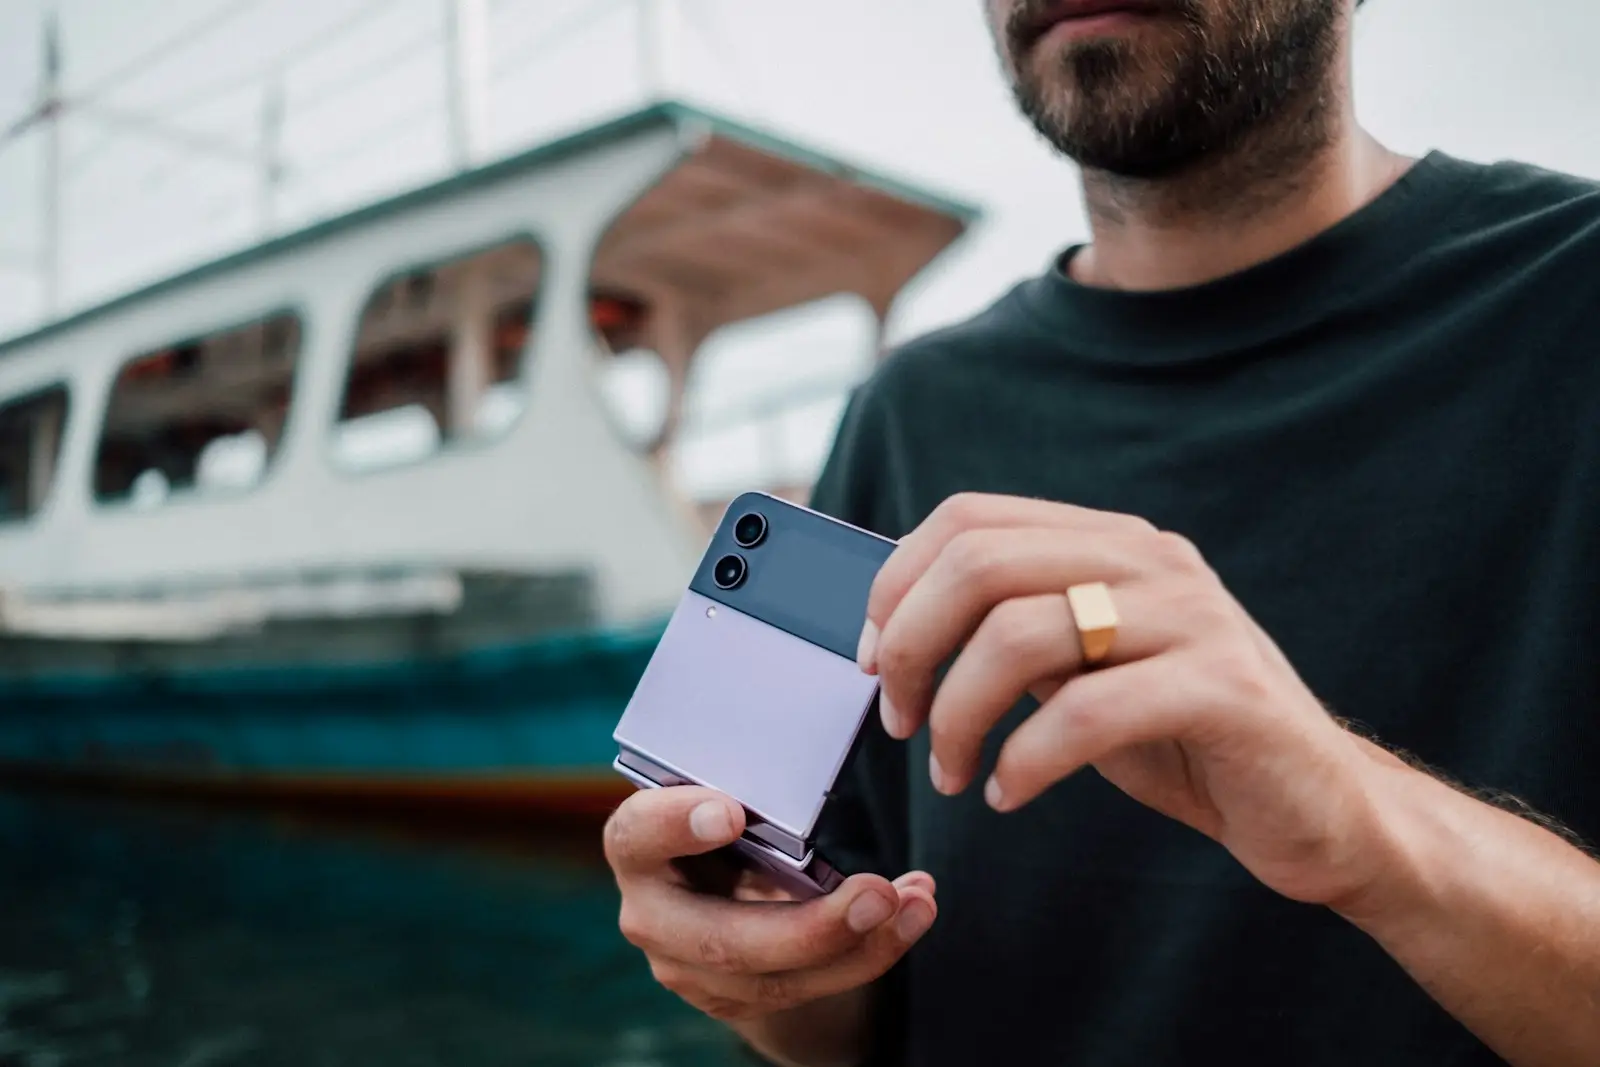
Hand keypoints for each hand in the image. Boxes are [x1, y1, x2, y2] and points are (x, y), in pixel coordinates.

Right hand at [604, 785, 936, 1022]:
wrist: (721, 882)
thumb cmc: (727, 810)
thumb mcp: (726, 788)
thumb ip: (748, 781)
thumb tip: (811, 738)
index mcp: (637, 843)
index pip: (639, 835)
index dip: (678, 825)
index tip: (732, 812)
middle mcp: (651, 913)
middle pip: (720, 940)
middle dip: (809, 928)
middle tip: (876, 893)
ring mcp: (688, 967)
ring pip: (774, 980)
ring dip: (860, 946)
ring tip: (915, 903)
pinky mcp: (731, 998)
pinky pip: (806, 990)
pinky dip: (869, 953)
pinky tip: (912, 915)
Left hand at [858, 493, 1391, 909]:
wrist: (1319, 809)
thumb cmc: (1183, 740)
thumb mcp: (1084, 671)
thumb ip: (1015, 633)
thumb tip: (896, 627)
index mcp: (1110, 543)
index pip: (969, 518)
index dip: (897, 583)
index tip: (872, 657)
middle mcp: (1152, 561)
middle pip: (980, 564)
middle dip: (910, 647)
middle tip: (898, 719)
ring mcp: (1194, 618)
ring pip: (1020, 633)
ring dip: (958, 715)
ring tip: (954, 772)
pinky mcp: (1225, 690)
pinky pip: (1085, 711)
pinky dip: (1024, 761)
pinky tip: (1010, 794)